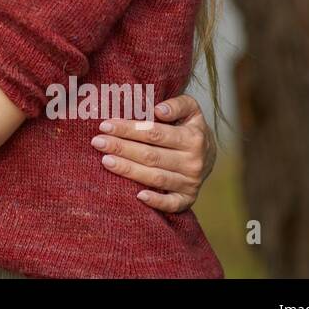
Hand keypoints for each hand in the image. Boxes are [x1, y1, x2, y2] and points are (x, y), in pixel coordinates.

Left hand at [90, 93, 217, 211]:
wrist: (210, 154)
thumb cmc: (190, 127)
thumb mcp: (191, 110)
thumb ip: (178, 104)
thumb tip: (159, 110)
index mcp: (193, 138)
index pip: (155, 133)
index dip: (129, 129)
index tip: (105, 125)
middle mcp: (193, 162)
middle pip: (151, 155)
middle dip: (121, 148)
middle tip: (97, 142)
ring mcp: (191, 182)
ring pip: (156, 178)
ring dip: (129, 170)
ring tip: (105, 161)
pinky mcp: (188, 198)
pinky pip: (172, 204)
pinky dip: (156, 201)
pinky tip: (137, 196)